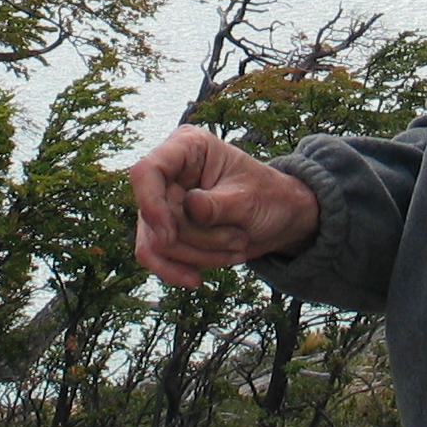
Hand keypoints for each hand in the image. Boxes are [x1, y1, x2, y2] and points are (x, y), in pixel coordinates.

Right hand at [130, 125, 319, 287]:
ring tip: (237, 248)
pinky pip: (156, 257)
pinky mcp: (166, 228)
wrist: (280, 218)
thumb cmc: (268, 197)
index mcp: (187, 147)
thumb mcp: (249, 199)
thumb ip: (217, 205)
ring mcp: (164, 201)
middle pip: (154, 216)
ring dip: (197, 255)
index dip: (151, 205)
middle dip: (198, 239)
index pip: (146, 171)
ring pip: (156, 242)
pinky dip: (177, 270)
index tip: (171, 237)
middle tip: (240, 239)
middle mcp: (169, 172)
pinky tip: (196, 278)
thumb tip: (189, 209)